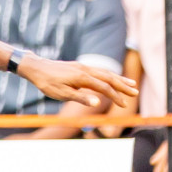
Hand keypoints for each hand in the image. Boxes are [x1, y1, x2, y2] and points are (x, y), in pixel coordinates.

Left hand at [17, 55, 135, 110]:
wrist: (35, 67)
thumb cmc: (47, 83)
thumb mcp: (62, 94)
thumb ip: (81, 97)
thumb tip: (98, 102)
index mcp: (83, 78)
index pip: (104, 88)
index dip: (115, 97)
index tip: (123, 105)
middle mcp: (86, 70)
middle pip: (109, 77)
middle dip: (123, 86)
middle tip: (136, 93)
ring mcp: (83, 67)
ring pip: (105, 72)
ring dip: (118, 79)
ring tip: (130, 84)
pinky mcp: (79, 66)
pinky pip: (98, 70)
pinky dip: (108, 75)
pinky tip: (111, 78)